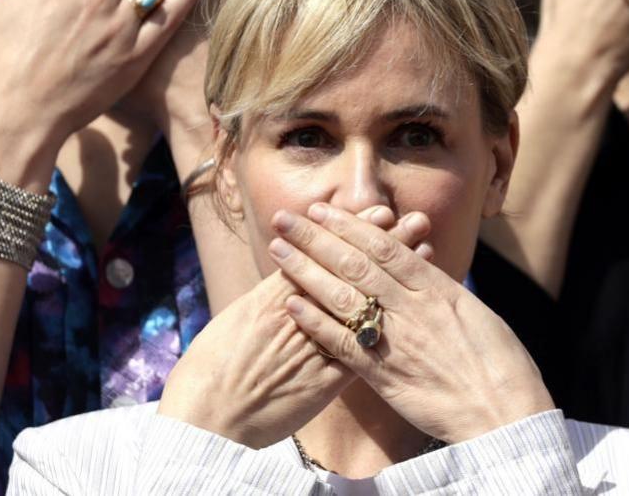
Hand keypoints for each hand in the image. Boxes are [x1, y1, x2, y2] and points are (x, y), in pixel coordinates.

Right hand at [157, 206, 431, 447]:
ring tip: (421, 249)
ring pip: (363, 303)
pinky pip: (362, 350)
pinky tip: (411, 309)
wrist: (207, 417)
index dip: (353, 232)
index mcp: (272, 297)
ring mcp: (314, 347)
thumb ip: (264, 299)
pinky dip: (389, 324)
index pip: (322, 253)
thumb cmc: (210, 369)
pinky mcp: (324, 382)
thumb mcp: (234, 321)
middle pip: (348, 271)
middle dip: (382, 242)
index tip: (378, 211)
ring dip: (393, 277)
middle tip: (411, 217)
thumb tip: (284, 281)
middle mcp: (298, 314)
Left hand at [270, 203, 553, 444]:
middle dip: (316, 238)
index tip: (322, 210)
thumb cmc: (500, 364)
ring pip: (343, 295)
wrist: (505, 412)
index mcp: (436, 288)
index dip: (349, 226)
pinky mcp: (384, 374)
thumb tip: (421, 267)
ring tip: (279, 251)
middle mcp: (412, 307)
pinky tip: (291, 304)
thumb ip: (440, 290)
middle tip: (285, 219)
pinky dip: (315, 322)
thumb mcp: (474, 313)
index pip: (384, 247)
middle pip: (355, 264)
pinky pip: (342, 344)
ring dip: (306, 271)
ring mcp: (396, 339)